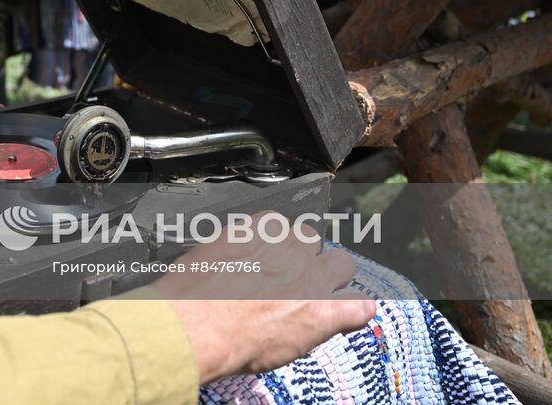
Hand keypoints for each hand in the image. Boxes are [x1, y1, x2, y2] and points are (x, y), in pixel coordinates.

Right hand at [147, 221, 375, 381]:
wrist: (195, 326)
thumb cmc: (190, 295)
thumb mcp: (206, 253)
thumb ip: (233, 248)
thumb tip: (236, 258)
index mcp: (261, 227)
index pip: (282, 225)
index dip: (277, 246)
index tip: (269, 261)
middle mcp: (290, 246)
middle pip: (312, 241)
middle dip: (304, 258)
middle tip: (288, 280)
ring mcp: (310, 278)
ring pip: (341, 264)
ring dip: (331, 277)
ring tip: (317, 296)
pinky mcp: (323, 311)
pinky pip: (360, 306)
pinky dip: (355, 310)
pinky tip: (347, 315)